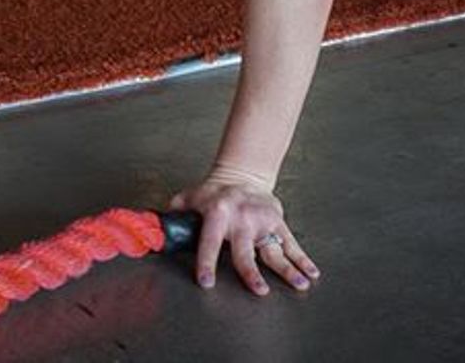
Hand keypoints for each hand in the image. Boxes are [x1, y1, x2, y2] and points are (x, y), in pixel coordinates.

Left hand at [168, 165, 319, 295]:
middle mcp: (242, 219)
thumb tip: (153, 226)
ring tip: (298, 284)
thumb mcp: (191, 197)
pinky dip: (303, 259)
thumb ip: (174, 213)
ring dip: (287, 269)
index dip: (206, 262)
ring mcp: (263, 222)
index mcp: (218, 214)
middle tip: (258, 290)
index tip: (206, 281)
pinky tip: (311, 273)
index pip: (209, 242)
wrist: (243, 173)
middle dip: (251, 273)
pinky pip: (292, 244)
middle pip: (246, 251)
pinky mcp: (278, 223)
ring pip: (275, 250)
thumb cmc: (214, 192)